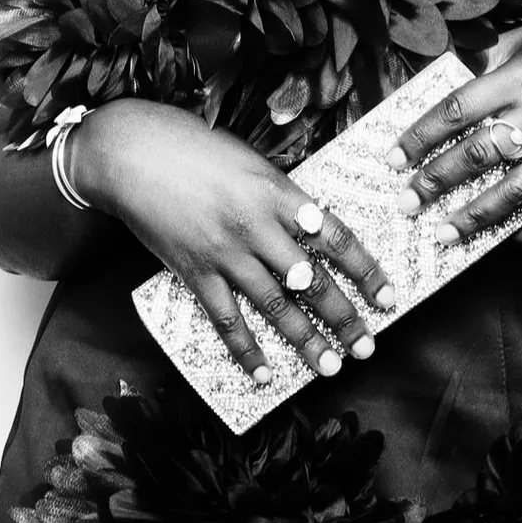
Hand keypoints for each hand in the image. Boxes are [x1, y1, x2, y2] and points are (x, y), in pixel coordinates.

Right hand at [67, 99, 396, 384]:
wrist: (133, 153)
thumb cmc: (195, 149)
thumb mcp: (252, 162)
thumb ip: (283, 197)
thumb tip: (315, 225)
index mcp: (277, 192)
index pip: (335, 237)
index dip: (365, 270)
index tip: (388, 297)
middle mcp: (256, 226)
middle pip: (310, 280)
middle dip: (343, 317)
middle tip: (367, 345)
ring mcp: (224, 252)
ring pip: (274, 306)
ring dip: (305, 341)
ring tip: (329, 366)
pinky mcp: (194, 271)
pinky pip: (226, 319)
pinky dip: (245, 350)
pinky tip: (263, 374)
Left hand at [386, 17, 521, 245]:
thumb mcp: (520, 39)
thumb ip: (479, 61)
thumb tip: (427, 87)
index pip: (459, 109)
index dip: (421, 136)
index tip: (392, 158)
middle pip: (480, 153)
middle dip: (437, 181)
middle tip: (406, 203)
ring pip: (517, 189)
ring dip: (476, 217)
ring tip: (443, 235)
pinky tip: (504, 239)